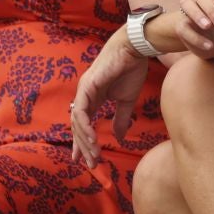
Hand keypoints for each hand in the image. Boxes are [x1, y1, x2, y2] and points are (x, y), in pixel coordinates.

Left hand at [69, 30, 149, 166]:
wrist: (134, 50)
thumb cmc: (131, 70)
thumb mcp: (126, 101)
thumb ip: (121, 118)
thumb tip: (120, 137)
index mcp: (93, 98)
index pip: (84, 125)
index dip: (84, 143)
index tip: (87, 160)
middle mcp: (84, 96)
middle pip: (78, 127)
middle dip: (84, 147)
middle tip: (91, 163)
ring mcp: (84, 90)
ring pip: (78, 121)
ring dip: (85, 140)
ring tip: (93, 154)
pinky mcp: (87, 86)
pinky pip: (82, 110)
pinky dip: (85, 125)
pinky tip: (92, 137)